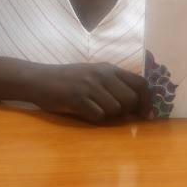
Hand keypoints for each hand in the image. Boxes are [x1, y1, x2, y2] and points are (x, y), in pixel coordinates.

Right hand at [31, 63, 150, 123]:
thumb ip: (113, 85)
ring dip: (107, 115)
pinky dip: (93, 118)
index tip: (146, 114)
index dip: (147, 100)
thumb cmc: (68, 79)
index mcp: (108, 68)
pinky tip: (83, 111)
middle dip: (126, 111)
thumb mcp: (93, 75)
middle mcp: (102, 75)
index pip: (140, 83)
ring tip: (93, 109)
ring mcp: (90, 85)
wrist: (39, 79)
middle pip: (130, 99)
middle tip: (116, 115)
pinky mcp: (78, 97)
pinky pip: (98, 116)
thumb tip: (136, 108)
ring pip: (115, 109)